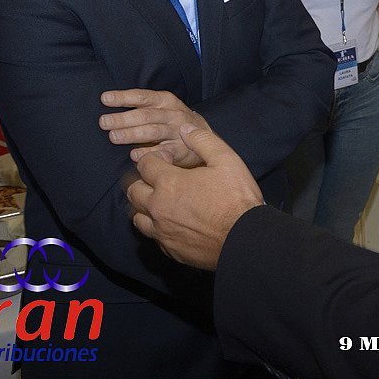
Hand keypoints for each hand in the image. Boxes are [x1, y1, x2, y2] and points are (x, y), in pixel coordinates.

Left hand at [100, 89, 211, 166]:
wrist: (205, 137)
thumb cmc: (173, 122)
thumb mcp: (162, 108)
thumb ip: (140, 108)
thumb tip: (109, 113)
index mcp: (166, 101)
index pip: (142, 96)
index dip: (123, 97)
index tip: (105, 99)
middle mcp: (173, 114)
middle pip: (145, 115)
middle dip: (123, 118)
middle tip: (104, 122)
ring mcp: (178, 132)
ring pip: (153, 132)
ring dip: (132, 134)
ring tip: (113, 136)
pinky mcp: (182, 150)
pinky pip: (163, 151)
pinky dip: (148, 153)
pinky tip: (133, 155)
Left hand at [126, 124, 263, 269]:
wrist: (246, 238)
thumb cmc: (237, 198)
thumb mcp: (226, 160)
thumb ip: (202, 140)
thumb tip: (185, 128)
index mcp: (169, 183)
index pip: (144, 165)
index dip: (155, 158)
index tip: (169, 160)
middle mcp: (158, 208)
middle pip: (133, 191)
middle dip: (143, 180)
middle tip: (161, 179)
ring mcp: (162, 231)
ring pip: (137, 216)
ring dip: (145, 206)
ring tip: (162, 201)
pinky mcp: (170, 249)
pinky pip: (153, 236)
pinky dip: (157, 227)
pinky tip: (173, 222)